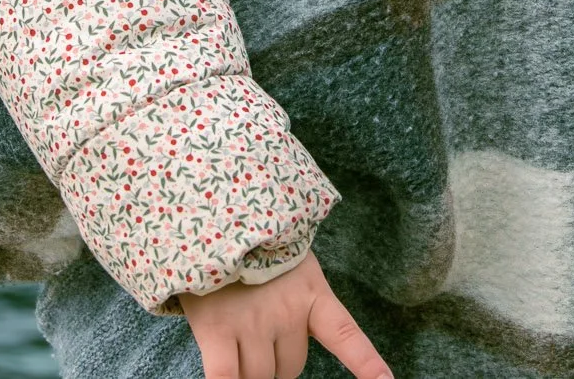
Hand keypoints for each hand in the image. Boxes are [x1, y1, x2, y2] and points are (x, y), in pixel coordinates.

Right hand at [178, 252, 390, 378]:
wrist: (206, 211)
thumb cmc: (246, 240)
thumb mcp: (287, 258)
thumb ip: (297, 295)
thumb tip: (283, 342)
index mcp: (310, 292)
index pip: (344, 334)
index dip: (367, 363)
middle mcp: (286, 312)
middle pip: (290, 367)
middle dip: (275, 360)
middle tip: (256, 331)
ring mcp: (251, 323)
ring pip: (259, 377)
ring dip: (249, 370)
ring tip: (231, 335)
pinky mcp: (216, 330)